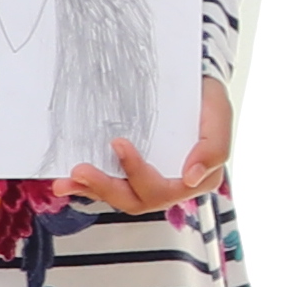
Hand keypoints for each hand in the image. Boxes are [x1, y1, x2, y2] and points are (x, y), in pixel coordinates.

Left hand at [78, 77, 235, 215]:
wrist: (195, 85)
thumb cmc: (207, 99)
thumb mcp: (219, 114)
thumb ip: (214, 148)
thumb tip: (192, 177)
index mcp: (195, 180)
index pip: (164, 189)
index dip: (138, 172)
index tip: (119, 142)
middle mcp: (172, 186)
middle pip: (137, 201)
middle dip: (107, 187)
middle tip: (81, 169)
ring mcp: (150, 181)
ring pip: (120, 197)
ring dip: (92, 190)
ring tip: (67, 180)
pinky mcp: (132, 174)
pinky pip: (111, 186)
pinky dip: (88, 186)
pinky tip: (67, 183)